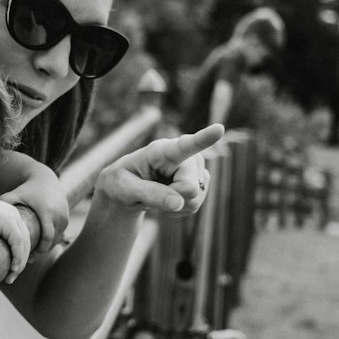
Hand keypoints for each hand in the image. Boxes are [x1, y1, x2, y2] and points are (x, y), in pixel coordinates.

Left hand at [0, 172, 69, 254]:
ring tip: (34, 253)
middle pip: (53, 241)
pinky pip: (60, 233)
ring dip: (47, 247)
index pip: (47, 238)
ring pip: (58, 238)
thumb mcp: (15, 194)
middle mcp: (59, 215)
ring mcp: (65, 216)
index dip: (39, 250)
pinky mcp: (66, 217)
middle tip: (29, 259)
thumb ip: (4, 202)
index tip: (29, 257)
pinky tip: (41, 245)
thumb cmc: (27, 189)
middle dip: (42, 251)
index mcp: (47, 211)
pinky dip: (52, 240)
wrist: (45, 178)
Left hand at [95, 124, 223, 216]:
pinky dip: (180, 209)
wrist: (125, 189)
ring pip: (196, 197)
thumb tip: (178, 203)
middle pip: (190, 186)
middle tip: (151, 193)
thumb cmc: (120, 183)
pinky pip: (196, 204)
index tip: (218, 129)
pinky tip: (167, 201)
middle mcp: (182, 155)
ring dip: (176, 205)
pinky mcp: (198, 181)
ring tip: (158, 196)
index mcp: (160, 150)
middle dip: (173, 197)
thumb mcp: (125, 189)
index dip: (203, 139)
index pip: (184, 145)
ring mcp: (193, 168)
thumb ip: (149, 194)